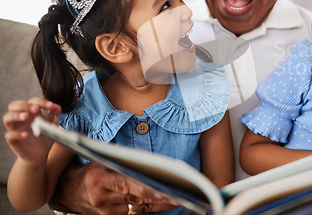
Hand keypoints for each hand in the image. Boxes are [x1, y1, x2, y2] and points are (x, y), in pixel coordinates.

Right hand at [3, 97, 60, 162]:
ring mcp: (16, 129)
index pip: (31, 101)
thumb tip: (57, 107)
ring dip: (16, 115)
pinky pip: (9, 135)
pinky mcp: (14, 141)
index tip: (50, 106)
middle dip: (25, 105)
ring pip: (7, 118)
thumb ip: (54, 115)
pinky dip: (17, 134)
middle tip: (36, 109)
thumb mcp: (52, 124)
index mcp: (31, 113)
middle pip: (14, 106)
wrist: (41, 153)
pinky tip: (26, 134)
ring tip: (26, 117)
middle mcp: (21, 119)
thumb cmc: (45, 136)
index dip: (40, 101)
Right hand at [52, 161, 178, 214]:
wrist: (69, 190)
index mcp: (100, 179)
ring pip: (140, 207)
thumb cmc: (91, 172)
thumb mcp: (103, 162)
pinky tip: (168, 204)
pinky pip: (136, 214)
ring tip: (181, 199)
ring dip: (161, 203)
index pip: (127, 185)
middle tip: (182, 194)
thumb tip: (151, 165)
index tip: (164, 189)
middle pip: (138, 198)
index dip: (146, 188)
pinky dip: (152, 208)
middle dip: (161, 197)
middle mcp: (103, 198)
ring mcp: (107, 212)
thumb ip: (124, 164)